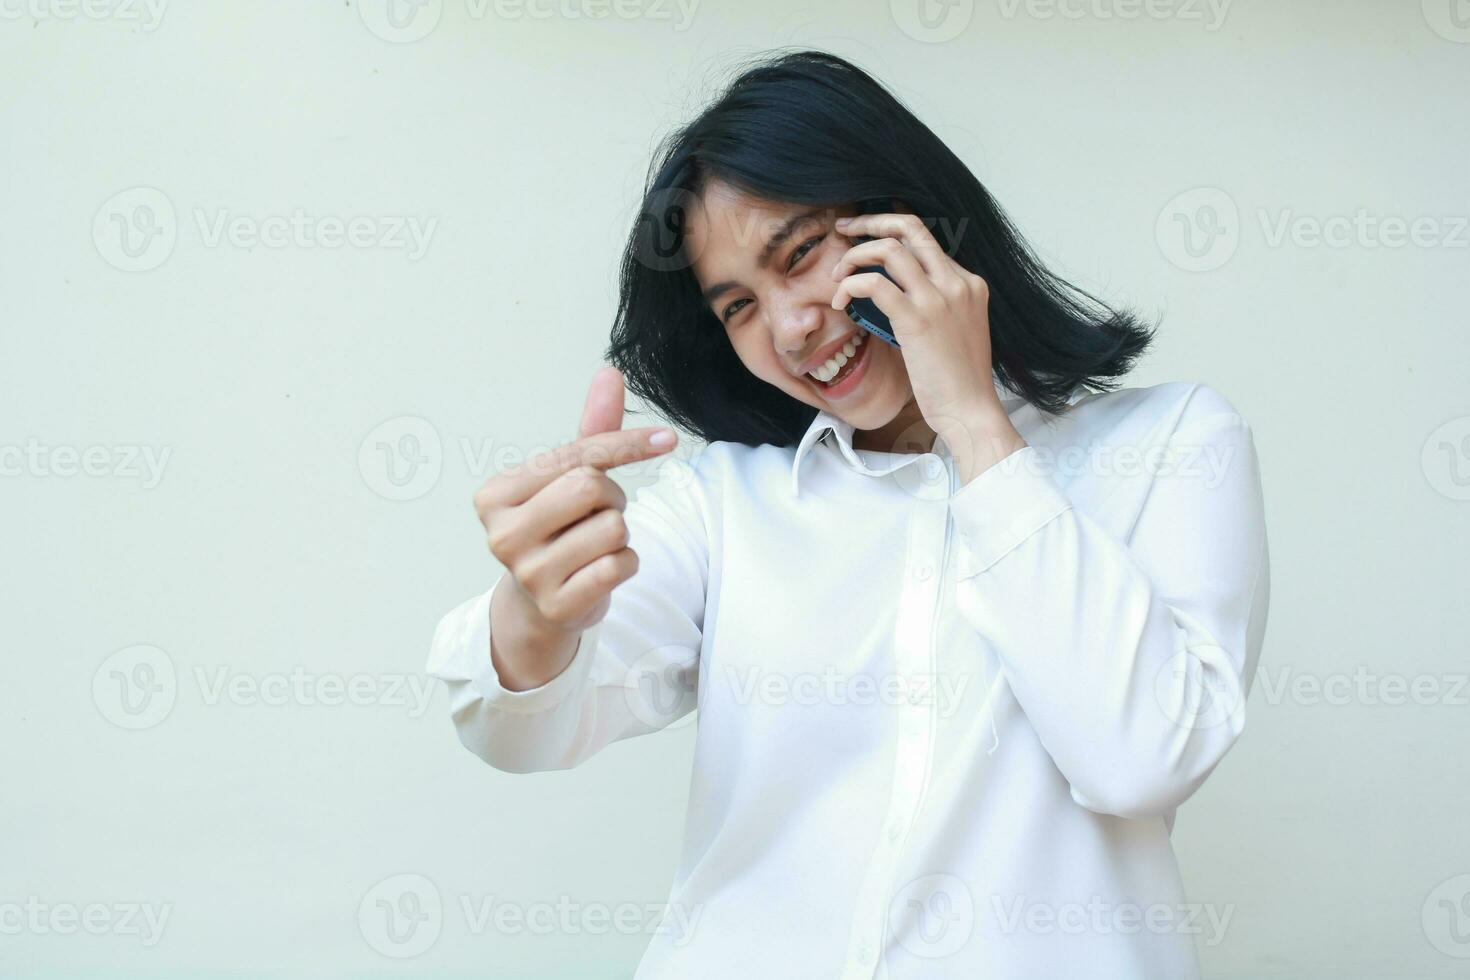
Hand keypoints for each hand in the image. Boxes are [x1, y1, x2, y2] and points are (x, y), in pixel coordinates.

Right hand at [474, 366, 677, 637]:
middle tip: (596, 514)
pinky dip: (625, 563)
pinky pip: (619, 565)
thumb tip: (610, 371)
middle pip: (593, 487)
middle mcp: (502, 535)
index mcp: (496, 495)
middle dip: (612, 497)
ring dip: (619, 534)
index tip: (667, 438)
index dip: (626, 444)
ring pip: (613, 528)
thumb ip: (591, 430)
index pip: (575, 457)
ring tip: (593, 545)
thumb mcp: (567, 479)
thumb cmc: (557, 530)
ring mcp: (527, 574)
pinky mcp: (556, 606)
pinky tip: (601, 571)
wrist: (540, 606)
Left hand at [830, 211, 1022, 479]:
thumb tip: (897, 295)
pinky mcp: (918, 319)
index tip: (864, 239)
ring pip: (889, 250)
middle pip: (911, 227)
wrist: (971, 410)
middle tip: (843, 228)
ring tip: (837, 276)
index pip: (925, 240)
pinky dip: (851, 286)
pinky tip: (841, 303)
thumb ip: (935, 306)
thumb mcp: (956, 330)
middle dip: (871, 221)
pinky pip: (874, 284)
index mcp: (969, 283)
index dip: (890, 234)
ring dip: (855, 256)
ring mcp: (939, 298)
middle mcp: (957, 282)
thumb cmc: (958, 380)